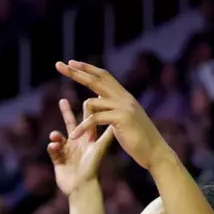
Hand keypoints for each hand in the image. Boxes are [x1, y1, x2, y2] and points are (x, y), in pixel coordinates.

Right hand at [46, 96, 116, 194]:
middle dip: (66, 112)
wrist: (81, 187)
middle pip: (71, 123)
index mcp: (88, 138)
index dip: (89, 106)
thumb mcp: (100, 148)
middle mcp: (78, 142)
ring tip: (55, 137)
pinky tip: (53, 148)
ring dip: (55, 136)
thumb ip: (106, 134)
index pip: (89, 118)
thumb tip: (117, 118)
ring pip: (58, 137)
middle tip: (62, 100)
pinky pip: (52, 150)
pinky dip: (52, 147)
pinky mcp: (58, 160)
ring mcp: (67, 150)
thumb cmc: (92, 167)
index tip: (90, 93)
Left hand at [56, 61, 173, 173]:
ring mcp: (124, 106)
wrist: (154, 151)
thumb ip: (110, 105)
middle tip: (59, 65)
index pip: (103, 76)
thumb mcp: (122, 118)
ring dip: (82, 121)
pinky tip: (74, 136)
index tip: (71, 62)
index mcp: (123, 96)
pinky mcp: (122, 117)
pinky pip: (94, 119)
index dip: (87, 68)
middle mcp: (124, 97)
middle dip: (76, 72)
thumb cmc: (136, 138)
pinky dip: (82, 128)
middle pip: (96, 80)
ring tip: (78, 136)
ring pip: (91, 102)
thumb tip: (98, 96)